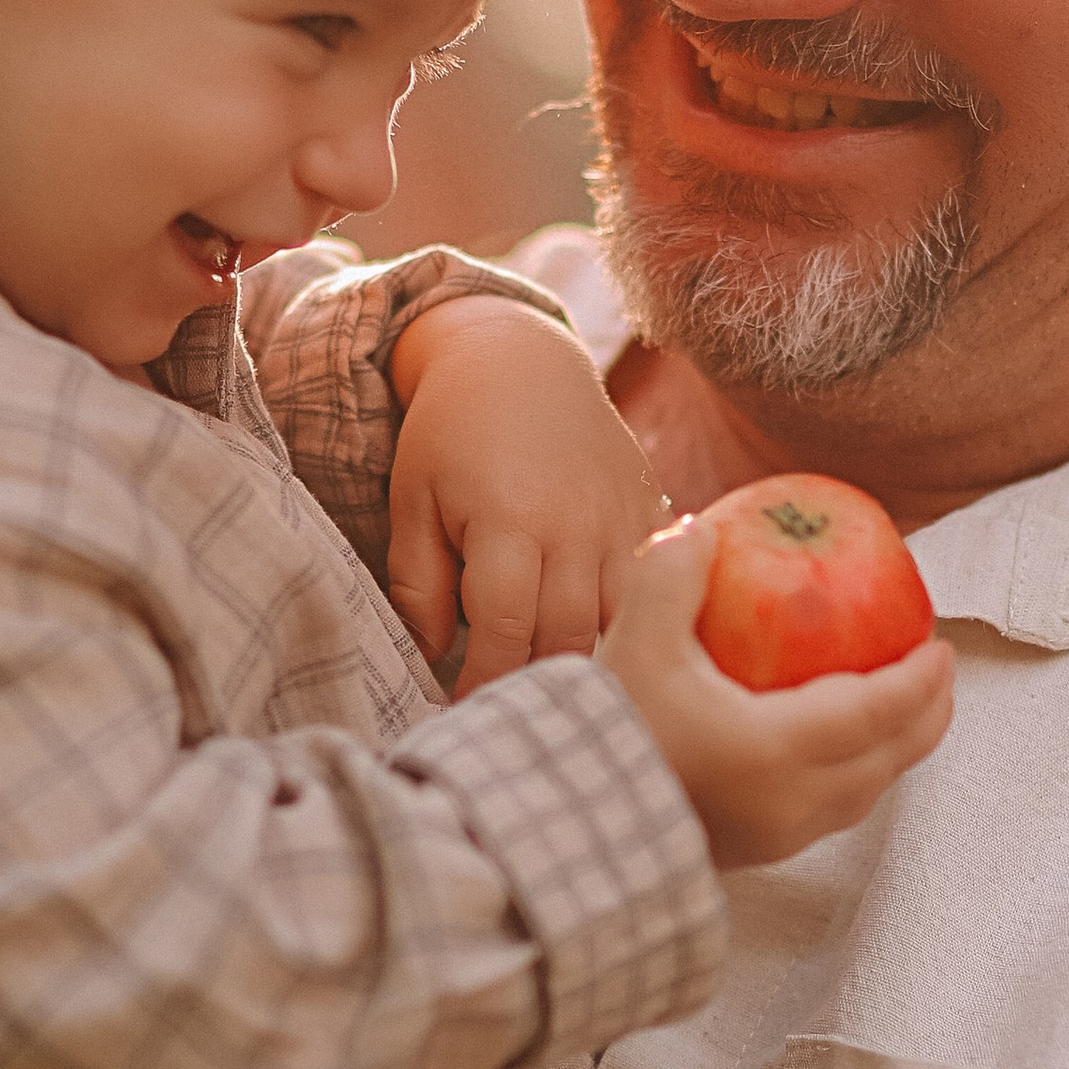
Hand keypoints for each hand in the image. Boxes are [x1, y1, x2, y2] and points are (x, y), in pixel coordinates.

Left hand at [387, 295, 666, 692]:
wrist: (518, 359)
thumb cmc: (451, 434)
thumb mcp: (413, 501)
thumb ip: (417, 584)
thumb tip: (430, 658)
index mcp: (509, 521)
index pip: (503, 629)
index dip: (485, 680)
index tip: (468, 710)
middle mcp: (576, 524)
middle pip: (567, 635)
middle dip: (536, 679)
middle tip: (510, 707)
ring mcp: (623, 519)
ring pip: (621, 620)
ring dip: (590, 657)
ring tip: (558, 684)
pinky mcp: (651, 512)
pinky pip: (655, 587)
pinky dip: (635, 620)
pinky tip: (613, 641)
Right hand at [598, 522, 955, 868]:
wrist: (564, 824)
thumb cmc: (605, 734)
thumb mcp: (635, 641)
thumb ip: (672, 575)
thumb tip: (703, 528)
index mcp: (776, 750)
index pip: (878, 711)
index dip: (920, 679)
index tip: (938, 643)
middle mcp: (791, 803)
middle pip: (890, 759)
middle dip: (927, 714)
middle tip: (936, 669)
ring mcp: (778, 836)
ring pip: (865, 792)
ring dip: (894, 748)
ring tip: (901, 705)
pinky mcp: (758, 851)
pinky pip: (832, 810)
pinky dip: (857, 772)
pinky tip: (841, 745)